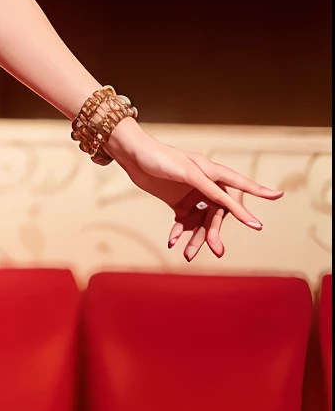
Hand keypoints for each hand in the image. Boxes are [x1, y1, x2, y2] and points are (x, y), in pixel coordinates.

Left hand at [104, 120, 281, 261]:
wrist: (132, 156)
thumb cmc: (161, 158)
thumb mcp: (187, 172)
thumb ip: (208, 187)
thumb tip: (228, 201)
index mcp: (212, 172)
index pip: (239, 186)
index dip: (258, 192)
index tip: (278, 196)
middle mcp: (206, 184)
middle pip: (218, 212)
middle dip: (215, 232)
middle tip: (217, 251)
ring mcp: (193, 194)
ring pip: (201, 221)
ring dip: (196, 238)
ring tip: (188, 255)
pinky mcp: (178, 202)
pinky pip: (184, 222)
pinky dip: (179, 232)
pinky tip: (172, 242)